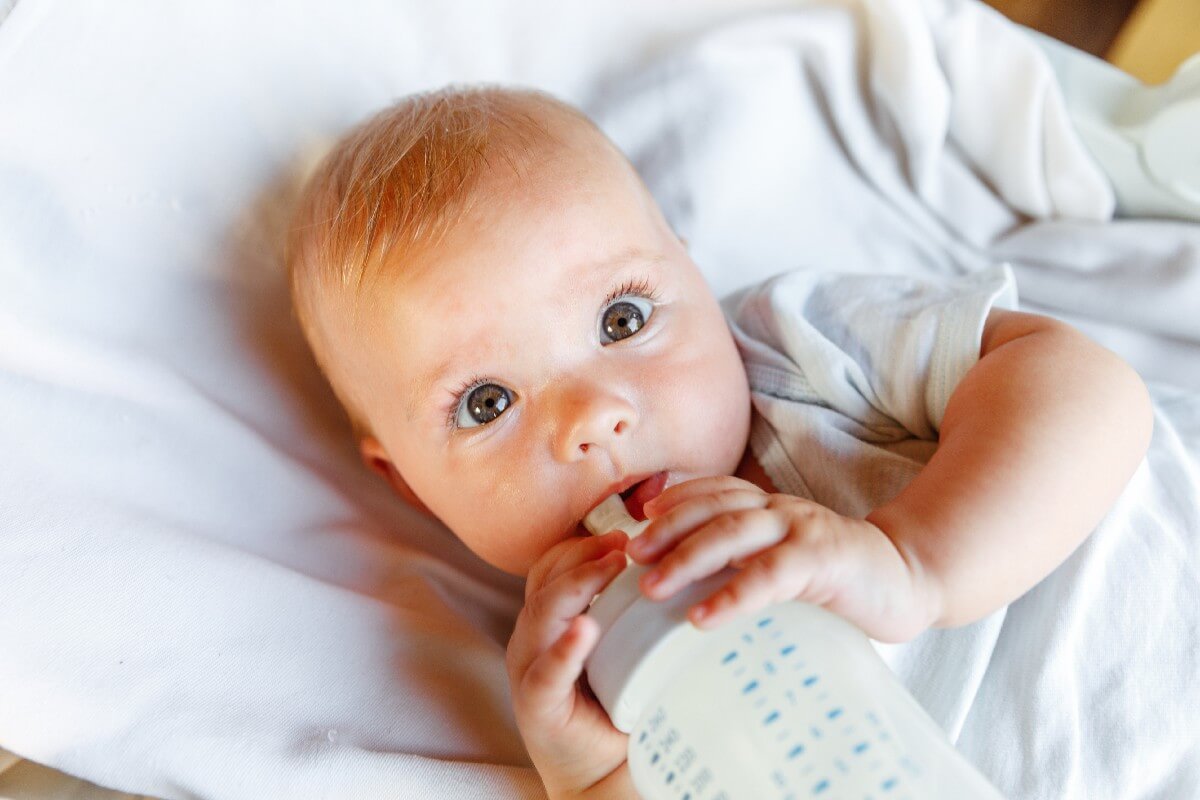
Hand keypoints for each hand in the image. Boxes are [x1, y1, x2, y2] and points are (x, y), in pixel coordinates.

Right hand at [506, 531, 636, 798]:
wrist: (604, 774)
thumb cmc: (618, 705)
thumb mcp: (623, 647)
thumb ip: (633, 610)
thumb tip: (682, 566)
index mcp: (549, 622)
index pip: (552, 567)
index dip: (583, 544)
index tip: (624, 534)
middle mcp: (531, 640)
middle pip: (544, 581)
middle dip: (582, 556)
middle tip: (624, 544)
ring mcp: (529, 671)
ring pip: (541, 615)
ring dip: (577, 586)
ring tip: (610, 569)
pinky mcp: (536, 705)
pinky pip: (545, 671)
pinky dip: (564, 649)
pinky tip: (584, 630)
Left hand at [626, 476, 941, 642]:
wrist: (908, 582)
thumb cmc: (838, 579)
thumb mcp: (786, 561)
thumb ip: (748, 561)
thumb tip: (690, 590)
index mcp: (770, 508)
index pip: (714, 490)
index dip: (674, 501)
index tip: (636, 521)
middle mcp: (781, 510)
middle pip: (714, 507)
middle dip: (667, 529)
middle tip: (630, 557)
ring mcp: (802, 530)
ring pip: (734, 532)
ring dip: (687, 558)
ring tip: (651, 589)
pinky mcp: (824, 561)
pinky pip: (770, 575)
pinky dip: (732, 594)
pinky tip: (703, 618)